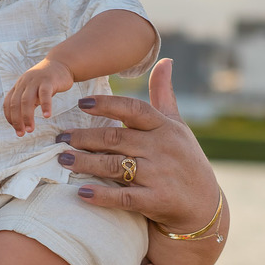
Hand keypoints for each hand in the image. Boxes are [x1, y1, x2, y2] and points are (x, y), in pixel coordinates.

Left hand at [3, 58, 74, 135]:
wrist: (62, 64)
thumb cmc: (47, 81)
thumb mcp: (33, 91)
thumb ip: (27, 103)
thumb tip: (21, 123)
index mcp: (19, 86)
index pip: (8, 103)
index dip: (10, 117)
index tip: (16, 129)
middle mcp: (24, 83)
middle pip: (15, 103)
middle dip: (17, 120)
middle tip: (21, 133)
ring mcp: (35, 81)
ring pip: (26, 100)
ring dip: (27, 117)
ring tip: (31, 129)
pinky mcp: (48, 80)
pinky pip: (44, 94)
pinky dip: (45, 106)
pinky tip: (47, 116)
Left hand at [55, 59, 221, 231]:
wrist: (205, 203)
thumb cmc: (186, 159)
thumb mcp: (177, 125)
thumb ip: (164, 95)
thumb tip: (165, 61)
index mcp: (165, 127)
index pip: (133, 110)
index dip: (106, 105)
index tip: (81, 103)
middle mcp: (162, 148)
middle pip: (116, 138)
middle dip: (84, 138)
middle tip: (60, 137)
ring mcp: (159, 175)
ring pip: (114, 166)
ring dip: (85, 163)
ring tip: (62, 159)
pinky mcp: (156, 200)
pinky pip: (124, 197)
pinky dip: (102, 196)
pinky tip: (82, 192)